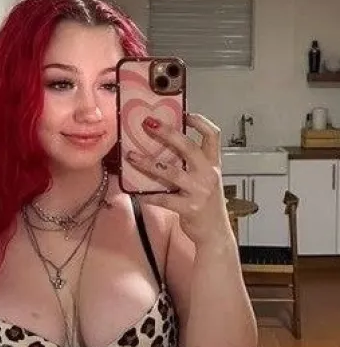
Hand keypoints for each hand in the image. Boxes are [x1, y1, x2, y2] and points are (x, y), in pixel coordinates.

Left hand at [126, 113, 233, 247]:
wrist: (215, 234)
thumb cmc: (207, 206)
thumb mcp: (206, 181)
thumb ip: (193, 166)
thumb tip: (166, 150)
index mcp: (214, 165)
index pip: (213, 135)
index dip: (200, 122)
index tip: (185, 113)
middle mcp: (208, 174)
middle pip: (188, 147)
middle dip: (167, 133)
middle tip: (148, 123)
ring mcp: (199, 191)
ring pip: (170, 172)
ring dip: (148, 163)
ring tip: (132, 156)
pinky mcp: (189, 208)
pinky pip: (164, 198)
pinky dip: (148, 195)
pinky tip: (136, 193)